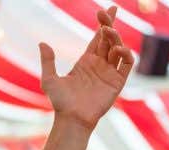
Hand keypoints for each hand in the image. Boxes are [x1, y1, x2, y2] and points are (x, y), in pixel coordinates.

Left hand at [41, 5, 133, 129]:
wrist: (72, 119)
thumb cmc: (60, 103)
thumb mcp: (49, 80)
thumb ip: (48, 61)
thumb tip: (42, 43)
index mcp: (86, 62)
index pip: (98, 38)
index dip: (103, 23)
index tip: (105, 10)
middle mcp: (100, 65)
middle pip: (109, 39)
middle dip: (110, 24)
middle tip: (107, 12)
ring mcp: (109, 73)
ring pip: (118, 48)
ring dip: (115, 37)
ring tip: (107, 31)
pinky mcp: (117, 82)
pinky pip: (127, 64)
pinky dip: (125, 53)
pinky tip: (117, 49)